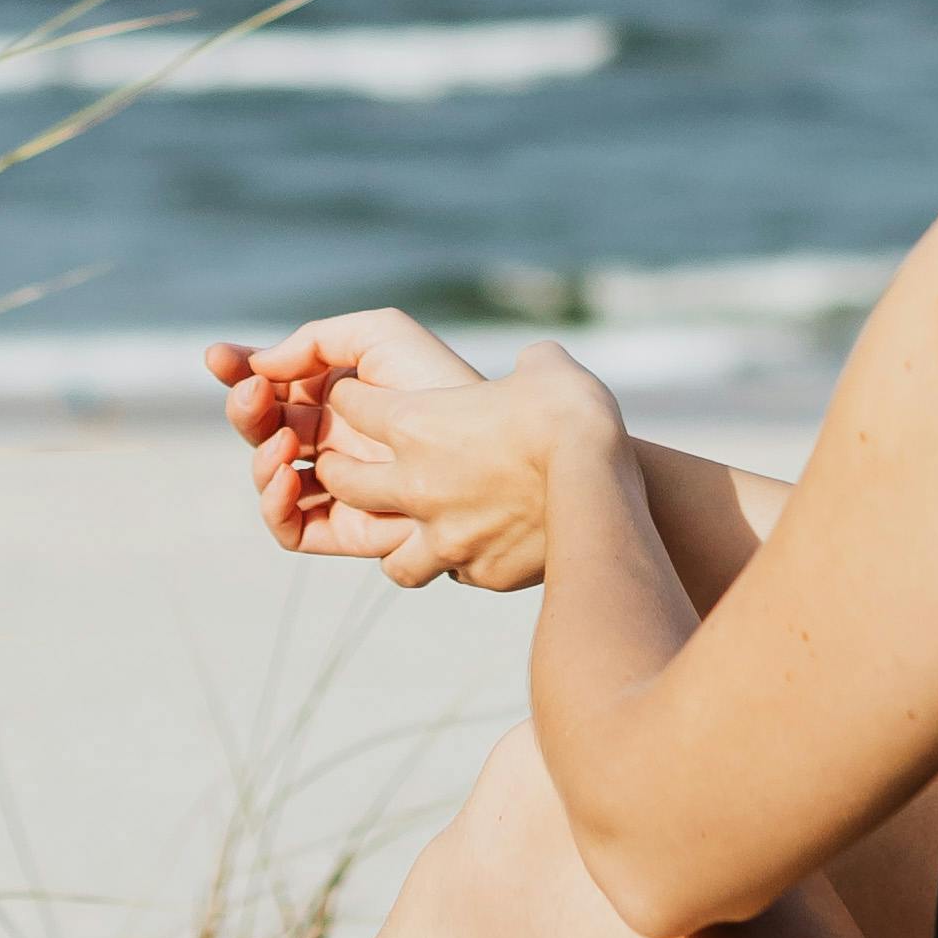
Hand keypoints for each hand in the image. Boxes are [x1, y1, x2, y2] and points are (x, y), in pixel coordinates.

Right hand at [206, 305, 478, 562]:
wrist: (487, 444)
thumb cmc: (438, 383)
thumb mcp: (379, 336)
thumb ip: (315, 340)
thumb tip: (259, 364)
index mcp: (334, 394)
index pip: (271, 384)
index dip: (239, 371)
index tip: (219, 358)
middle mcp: (330, 439)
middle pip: (261, 429)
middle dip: (246, 408)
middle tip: (255, 392)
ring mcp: (336, 486)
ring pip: (268, 478)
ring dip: (260, 456)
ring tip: (284, 439)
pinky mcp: (345, 531)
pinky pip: (291, 529)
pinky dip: (275, 505)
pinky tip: (288, 475)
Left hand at [306, 332, 628, 595]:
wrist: (599, 489)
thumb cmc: (569, 416)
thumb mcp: (545, 366)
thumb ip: (525, 365)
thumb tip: (536, 364)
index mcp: (417, 424)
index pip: (350, 404)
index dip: (351, 396)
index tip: (356, 395)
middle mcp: (416, 484)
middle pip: (342, 480)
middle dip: (338, 470)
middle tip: (348, 464)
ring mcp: (443, 536)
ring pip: (387, 554)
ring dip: (392, 540)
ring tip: (409, 531)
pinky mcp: (478, 571)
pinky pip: (453, 573)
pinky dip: (460, 562)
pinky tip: (479, 549)